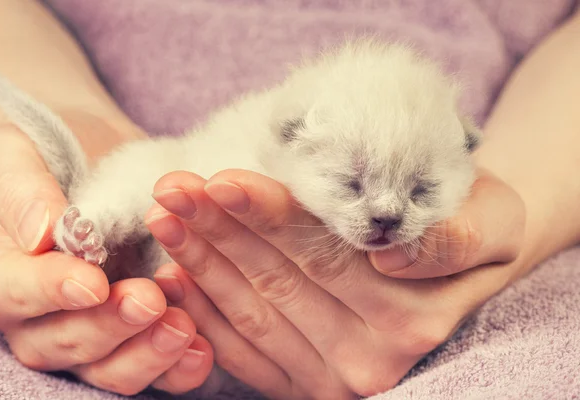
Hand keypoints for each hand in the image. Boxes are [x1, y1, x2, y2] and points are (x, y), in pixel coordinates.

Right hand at [0, 123, 213, 395]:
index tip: (91, 283)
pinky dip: (176, 367)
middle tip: (150, 300)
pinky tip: (201, 350)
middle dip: (107, 326)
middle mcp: (36, 313)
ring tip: (182, 327)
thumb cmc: (51, 151)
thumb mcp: (21, 150)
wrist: (98, 158)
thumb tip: (39, 234)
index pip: (7, 294)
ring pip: (104, 368)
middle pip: (59, 342)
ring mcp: (85, 330)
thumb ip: (19, 187)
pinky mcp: (131, 337)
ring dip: (145, 355)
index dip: (46, 293)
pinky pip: (149, 368)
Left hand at [147, 168, 525, 398]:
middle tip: (172, 187)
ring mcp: (333, 379)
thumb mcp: (490, 219)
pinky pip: (241, 351)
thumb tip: (389, 254)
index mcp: (413, 313)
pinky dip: (204, 309)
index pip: (322, 254)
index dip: (267, 214)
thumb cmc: (470, 225)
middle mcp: (372, 358)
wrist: (464, 265)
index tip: (216, 180)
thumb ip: (451, 238)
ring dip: (201, 262)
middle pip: (277, 281)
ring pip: (251, 312)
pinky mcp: (303, 387)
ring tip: (166, 215)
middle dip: (218, 230)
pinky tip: (176, 272)